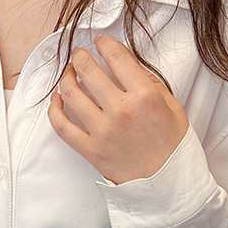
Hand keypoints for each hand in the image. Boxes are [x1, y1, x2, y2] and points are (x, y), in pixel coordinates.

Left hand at [48, 34, 189, 183]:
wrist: (168, 185)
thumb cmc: (172, 148)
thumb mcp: (173, 107)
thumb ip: (150, 82)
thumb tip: (126, 63)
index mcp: (144, 96)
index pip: (115, 56)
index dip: (104, 43)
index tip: (100, 42)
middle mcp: (121, 111)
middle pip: (88, 70)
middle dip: (80, 56)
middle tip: (80, 55)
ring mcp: (102, 132)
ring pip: (71, 93)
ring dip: (66, 77)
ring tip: (68, 73)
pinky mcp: (90, 150)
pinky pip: (61, 126)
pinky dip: (54, 109)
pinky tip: (57, 99)